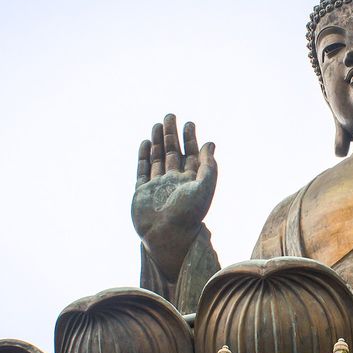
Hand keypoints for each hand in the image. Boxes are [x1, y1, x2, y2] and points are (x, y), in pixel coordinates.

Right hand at [131, 114, 216, 278]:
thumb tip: (210, 143)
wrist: (167, 237)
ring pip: (157, 158)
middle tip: (170, 116)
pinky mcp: (142, 192)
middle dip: (172, 134)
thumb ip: (208, 166)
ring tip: (158, 124)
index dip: (190, 138)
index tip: (189, 122)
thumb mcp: (205, 187)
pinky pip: (142, 170)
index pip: (191, 154)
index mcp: (190, 181)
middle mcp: (174, 182)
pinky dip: (144, 156)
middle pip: (172, 152)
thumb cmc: (189, 214)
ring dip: (158, 141)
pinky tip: (146, 142)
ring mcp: (157, 186)